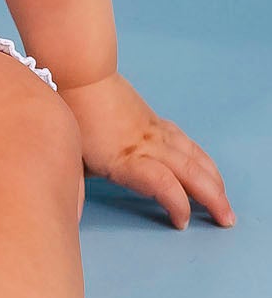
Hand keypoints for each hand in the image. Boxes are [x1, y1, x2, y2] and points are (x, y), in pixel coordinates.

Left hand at [62, 72, 235, 229]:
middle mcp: (146, 146)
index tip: (182, 222)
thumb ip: (77, 185)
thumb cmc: (71, 115)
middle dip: (213, 198)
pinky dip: (201, 159)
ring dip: (213, 180)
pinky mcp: (155, 122)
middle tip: (227, 220)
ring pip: (193, 156)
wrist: (81, 75)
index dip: (177, 204)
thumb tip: (72, 205)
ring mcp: (154, 132)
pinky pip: (185, 142)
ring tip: (224, 200)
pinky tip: (207, 169)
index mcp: (124, 158)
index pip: (162, 184)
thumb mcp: (71, 156)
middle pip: (189, 172)